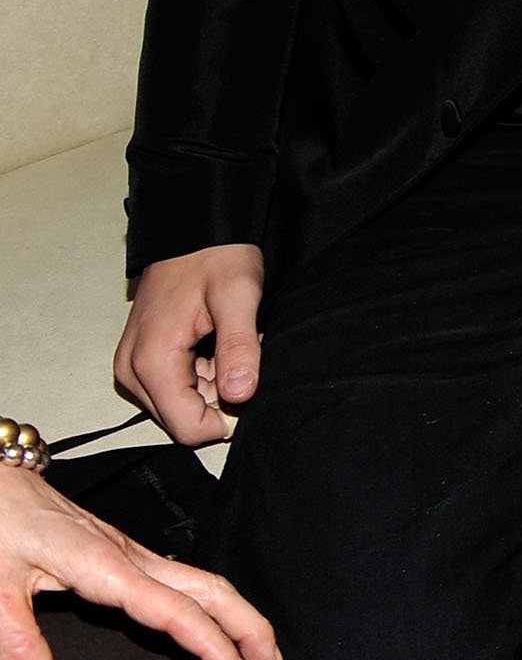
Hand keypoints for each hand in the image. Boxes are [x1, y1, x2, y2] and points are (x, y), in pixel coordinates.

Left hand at [0, 466, 281, 659]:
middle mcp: (128, 557)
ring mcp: (129, 552)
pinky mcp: (121, 552)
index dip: (211, 644)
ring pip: (201, 580)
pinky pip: (181, 577)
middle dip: (248, 624)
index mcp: (104, 567)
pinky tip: (212, 618)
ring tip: (258, 646)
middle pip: (208, 588)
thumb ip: (16, 640)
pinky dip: (211, 601)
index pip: (173, 610)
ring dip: (237, 613)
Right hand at [114, 243, 266, 446]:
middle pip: (183, 419)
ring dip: (214, 384)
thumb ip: (239, 347)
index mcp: (151, 362)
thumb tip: (240, 395)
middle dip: (220, 398)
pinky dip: (204, 374)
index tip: (250, 383)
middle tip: (241, 355)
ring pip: (181, 405)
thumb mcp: (238, 296)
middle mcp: (132, 372)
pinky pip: (176, 386)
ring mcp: (133, 367)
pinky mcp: (140, 360)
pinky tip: (217, 343)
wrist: (193, 231)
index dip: (227, 418)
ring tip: (230, 343)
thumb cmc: (217, 257)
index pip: (188, 428)